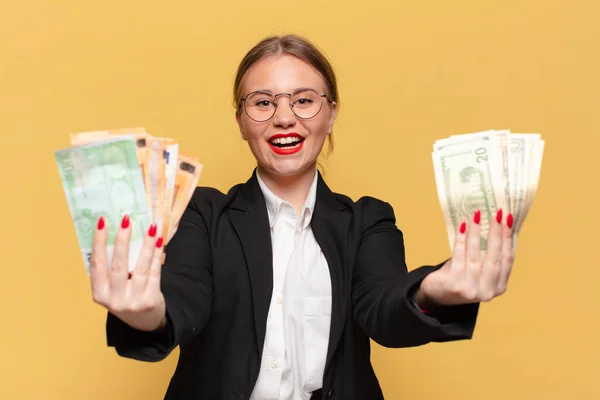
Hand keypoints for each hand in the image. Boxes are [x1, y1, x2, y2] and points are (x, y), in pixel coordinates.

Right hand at [90, 214, 166, 331]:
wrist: (145, 323)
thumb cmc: (126, 297)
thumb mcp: (112, 289)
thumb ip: (112, 268)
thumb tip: (119, 232)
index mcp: (99, 293)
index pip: (97, 264)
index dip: (99, 242)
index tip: (102, 222)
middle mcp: (114, 299)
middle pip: (118, 264)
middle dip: (122, 240)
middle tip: (126, 220)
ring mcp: (133, 301)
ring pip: (140, 267)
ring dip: (146, 245)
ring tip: (151, 227)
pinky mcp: (150, 301)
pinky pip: (154, 273)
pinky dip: (156, 256)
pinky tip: (159, 242)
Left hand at [415, 209, 514, 306]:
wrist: (437, 293)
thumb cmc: (461, 275)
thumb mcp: (479, 269)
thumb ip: (489, 254)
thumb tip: (498, 223)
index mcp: (499, 287)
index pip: (507, 259)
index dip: (508, 238)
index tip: (508, 218)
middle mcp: (487, 292)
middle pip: (494, 258)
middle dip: (496, 233)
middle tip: (497, 213)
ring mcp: (471, 290)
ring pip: (476, 256)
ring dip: (476, 233)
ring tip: (476, 216)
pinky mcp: (454, 284)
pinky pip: (459, 257)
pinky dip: (461, 240)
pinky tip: (462, 226)